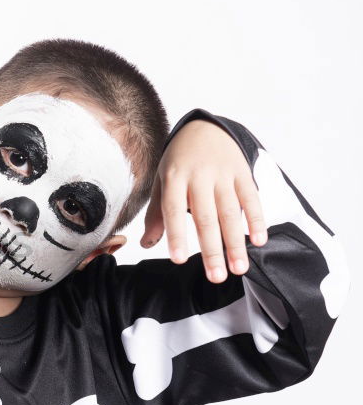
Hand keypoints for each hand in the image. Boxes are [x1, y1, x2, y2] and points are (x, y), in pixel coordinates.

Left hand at [140, 119, 267, 282]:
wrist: (204, 127)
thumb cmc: (179, 161)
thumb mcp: (161, 181)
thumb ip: (157, 213)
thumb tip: (146, 244)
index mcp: (174, 177)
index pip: (173, 209)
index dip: (176, 235)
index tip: (178, 260)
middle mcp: (199, 176)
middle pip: (205, 217)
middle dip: (212, 250)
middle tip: (216, 277)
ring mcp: (223, 173)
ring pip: (230, 212)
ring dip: (236, 243)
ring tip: (239, 269)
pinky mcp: (243, 172)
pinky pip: (251, 198)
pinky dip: (256, 219)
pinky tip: (259, 241)